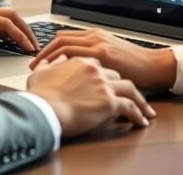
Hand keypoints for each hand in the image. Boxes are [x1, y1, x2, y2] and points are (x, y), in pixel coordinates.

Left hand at [0, 7, 38, 55]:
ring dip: (19, 30)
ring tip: (29, 45)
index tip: (29, 48)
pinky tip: (14, 44)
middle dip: (25, 29)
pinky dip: (10, 33)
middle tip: (35, 46)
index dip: (19, 35)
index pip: (4, 23)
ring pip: (6, 20)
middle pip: (10, 16)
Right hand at [27, 57, 155, 137]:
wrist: (44, 109)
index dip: (102, 75)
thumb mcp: (39, 75)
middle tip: (126, 96)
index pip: (98, 65)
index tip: (105, 83)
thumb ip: (46, 67)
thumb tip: (45, 64)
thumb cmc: (40, 96)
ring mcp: (103, 85)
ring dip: (139, 99)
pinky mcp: (109, 102)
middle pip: (115, 75)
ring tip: (144, 109)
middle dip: (121, 86)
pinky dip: (138, 114)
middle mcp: (95, 70)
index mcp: (80, 61)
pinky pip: (130, 107)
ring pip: (129, 88)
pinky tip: (141, 121)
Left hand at [29, 28, 176, 88]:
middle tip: (33, 66)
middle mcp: (94, 36)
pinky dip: (60, 61)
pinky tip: (53, 71)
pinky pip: (74, 54)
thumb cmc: (134, 64)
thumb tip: (75, 68)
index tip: (38, 60)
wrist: (153, 64)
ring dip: (47, 57)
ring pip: (63, 44)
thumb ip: (94, 57)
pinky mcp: (102, 53)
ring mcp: (97, 43)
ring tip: (38, 70)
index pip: (64, 37)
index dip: (48, 48)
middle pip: (59, 38)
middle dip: (43, 52)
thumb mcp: (111, 56)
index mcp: (94, 35)